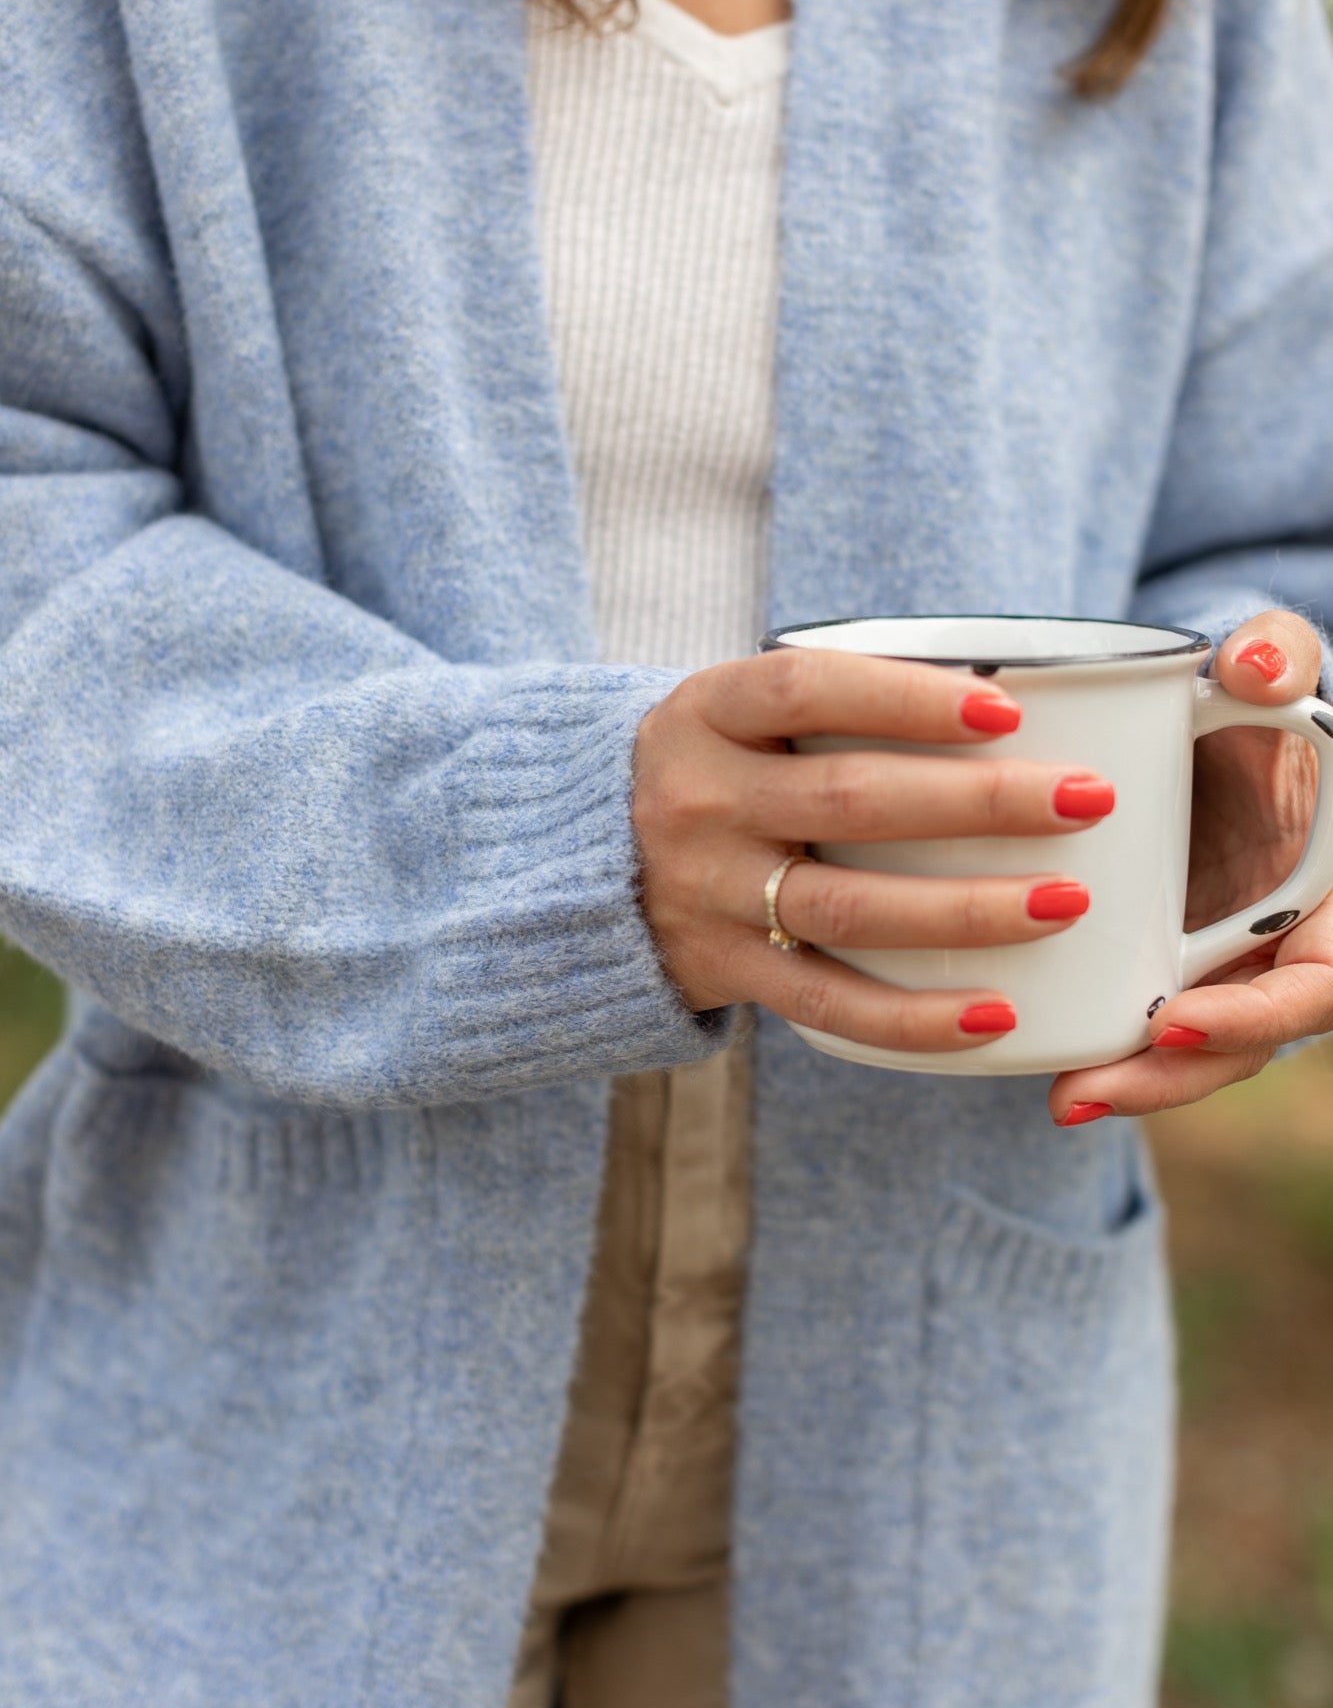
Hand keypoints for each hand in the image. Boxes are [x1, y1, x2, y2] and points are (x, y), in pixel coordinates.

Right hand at [633, 648, 1112, 1056]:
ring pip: (847, 906)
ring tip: (1067, 901)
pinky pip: (827, 1003)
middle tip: (1087, 799)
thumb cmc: (720, 766)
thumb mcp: (742, 712)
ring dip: (966, 908)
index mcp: (708, 712)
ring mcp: (705, 892)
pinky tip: (998, 1014)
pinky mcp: (722, 971)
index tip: (1008, 708)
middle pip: (850, 800)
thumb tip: (1022, 697)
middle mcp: (698, 799)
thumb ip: (840, 703)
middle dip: (981, 801)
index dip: (908, 698)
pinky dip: (914, 1017)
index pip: (808, 691)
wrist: (585, 858)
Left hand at [1047, 608, 1332, 1124]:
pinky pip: (1138, 1023)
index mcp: (1331, 899)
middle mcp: (1284, 946)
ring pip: (1188, 1050)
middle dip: (1169, 1077)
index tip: (1178, 1018)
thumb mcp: (1272, 668)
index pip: (1316, 985)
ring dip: (1127, 1082)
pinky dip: (1094, 1045)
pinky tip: (1033, 1065)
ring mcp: (1224, 966)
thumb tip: (1252, 666)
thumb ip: (1281, 655)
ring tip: (1063, 1098)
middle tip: (1087, 1090)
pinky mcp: (1164, 966)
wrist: (1201, 721)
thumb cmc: (1250, 699)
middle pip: (1242, 1043)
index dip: (1256, 1015)